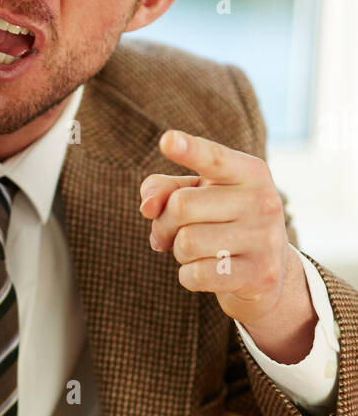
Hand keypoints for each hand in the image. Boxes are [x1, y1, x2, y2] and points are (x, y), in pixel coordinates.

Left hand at [139, 128, 316, 359]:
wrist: (267, 272)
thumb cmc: (222, 223)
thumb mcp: (199, 196)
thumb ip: (165, 189)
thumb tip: (148, 205)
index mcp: (251, 173)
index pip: (215, 158)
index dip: (190, 150)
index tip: (167, 139)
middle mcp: (264, 201)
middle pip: (181, 205)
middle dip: (164, 223)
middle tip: (170, 232)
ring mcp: (265, 239)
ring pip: (186, 242)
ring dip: (179, 251)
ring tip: (198, 251)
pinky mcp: (260, 274)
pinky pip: (195, 274)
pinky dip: (188, 276)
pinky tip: (207, 271)